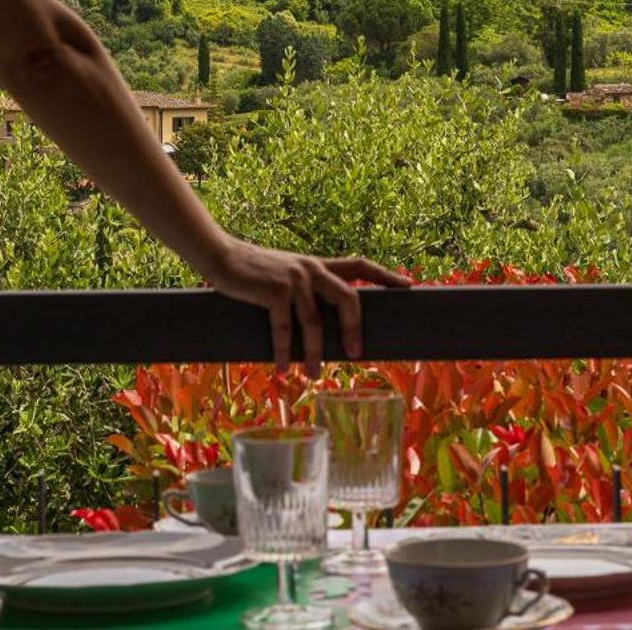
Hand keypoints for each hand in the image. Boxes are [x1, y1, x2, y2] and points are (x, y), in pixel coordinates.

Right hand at [198, 237, 411, 372]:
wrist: (221, 257)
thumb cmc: (253, 273)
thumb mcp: (286, 275)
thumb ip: (305, 292)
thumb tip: (320, 329)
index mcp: (318, 266)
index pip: (360, 265)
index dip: (386, 275)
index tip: (409, 286)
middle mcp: (312, 269)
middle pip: (349, 296)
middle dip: (354, 327)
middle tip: (356, 354)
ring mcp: (295, 279)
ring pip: (315, 322)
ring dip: (313, 352)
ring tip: (312, 374)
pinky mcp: (275, 290)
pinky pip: (285, 328)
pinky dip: (284, 351)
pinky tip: (283, 368)